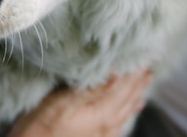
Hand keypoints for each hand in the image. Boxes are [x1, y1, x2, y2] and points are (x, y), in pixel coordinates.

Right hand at [8, 70, 151, 136]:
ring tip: (142, 83)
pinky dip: (126, 111)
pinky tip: (128, 109)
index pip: (122, 88)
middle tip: (147, 66)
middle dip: (137, 83)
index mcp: (100, 114)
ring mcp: (101, 134)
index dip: (132, 73)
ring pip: (125, 112)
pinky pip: (119, 122)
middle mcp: (106, 126)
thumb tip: (114, 73)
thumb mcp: (62, 103)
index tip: (142, 57)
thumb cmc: (39, 128)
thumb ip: (90, 90)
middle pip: (127, 100)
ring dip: (134, 95)